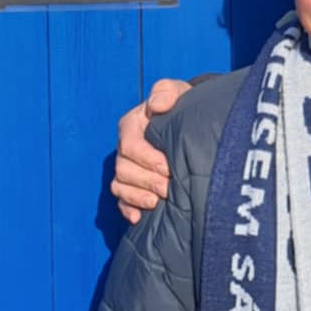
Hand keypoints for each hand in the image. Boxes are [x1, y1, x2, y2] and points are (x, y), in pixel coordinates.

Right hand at [111, 79, 189, 221]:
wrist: (190, 122)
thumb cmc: (182, 106)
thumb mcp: (178, 92)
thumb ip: (166, 92)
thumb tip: (157, 105)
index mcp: (132, 126)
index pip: (130, 146)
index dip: (147, 159)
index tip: (169, 166)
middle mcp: (126, 149)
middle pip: (124, 170)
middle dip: (146, 181)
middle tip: (169, 188)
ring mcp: (127, 168)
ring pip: (120, 186)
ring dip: (137, 197)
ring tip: (158, 202)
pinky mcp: (132, 186)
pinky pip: (121, 201)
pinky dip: (128, 210)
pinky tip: (139, 218)